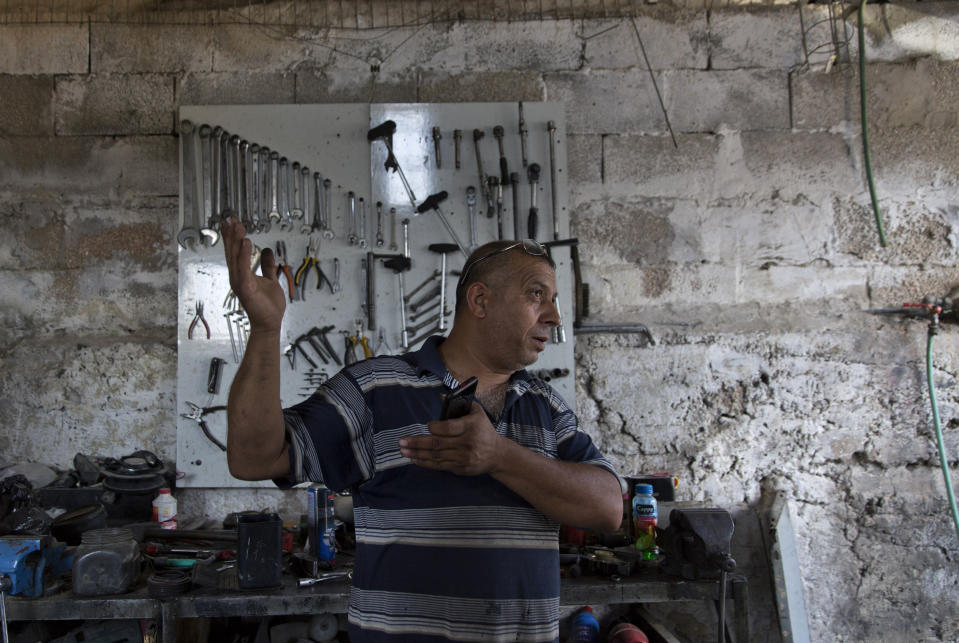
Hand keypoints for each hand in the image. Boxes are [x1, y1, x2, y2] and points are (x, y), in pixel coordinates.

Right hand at [221, 217, 285, 332]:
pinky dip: (244, 255)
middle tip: (230, 219)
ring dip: (236, 240)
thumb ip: (267, 265)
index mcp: (242, 274)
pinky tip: (246, 242)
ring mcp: (240, 282)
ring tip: (237, 226)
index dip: (232, 237)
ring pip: (236, 257)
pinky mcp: (246, 288)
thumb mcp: (270, 279)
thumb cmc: (267, 306)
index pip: (235, 252)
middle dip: (231, 235)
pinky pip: (244, 268)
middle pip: (233, 252)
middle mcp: (238, 277)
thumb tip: (267, 251)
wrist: (269, 323)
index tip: (231, 223)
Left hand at [399, 403, 503, 475]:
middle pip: (437, 443)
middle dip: (417, 442)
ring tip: (403, 450)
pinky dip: (425, 463)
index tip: (427, 425)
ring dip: (417, 453)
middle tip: (401, 441)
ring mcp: (462, 458)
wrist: (497, 454)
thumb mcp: (476, 412)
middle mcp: (466, 443)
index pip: (448, 428)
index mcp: (470, 427)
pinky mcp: (460, 468)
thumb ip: (460, 403)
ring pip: (435, 456)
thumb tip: (441, 397)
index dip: (434, 427)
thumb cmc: (484, 430)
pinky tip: (414, 459)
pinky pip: (439, 466)